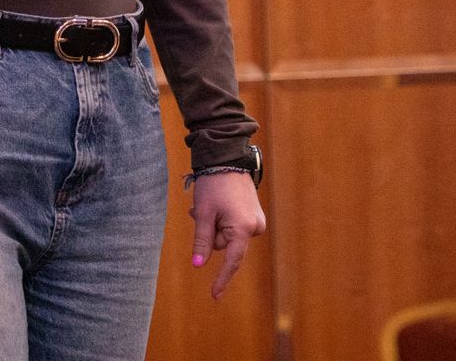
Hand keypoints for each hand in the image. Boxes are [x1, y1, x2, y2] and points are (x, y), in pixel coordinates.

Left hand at [189, 171, 265, 298]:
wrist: (228, 159)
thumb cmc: (214, 185)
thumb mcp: (203, 214)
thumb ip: (202, 242)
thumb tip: (198, 265)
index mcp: (243, 229)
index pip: (231, 261)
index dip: (221, 279)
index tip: (214, 296)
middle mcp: (255, 228)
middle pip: (225, 245)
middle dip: (211, 233)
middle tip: (200, 211)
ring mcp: (257, 221)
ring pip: (228, 236)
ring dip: (215, 226)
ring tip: (209, 206)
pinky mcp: (254, 216)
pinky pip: (235, 228)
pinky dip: (222, 221)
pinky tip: (217, 206)